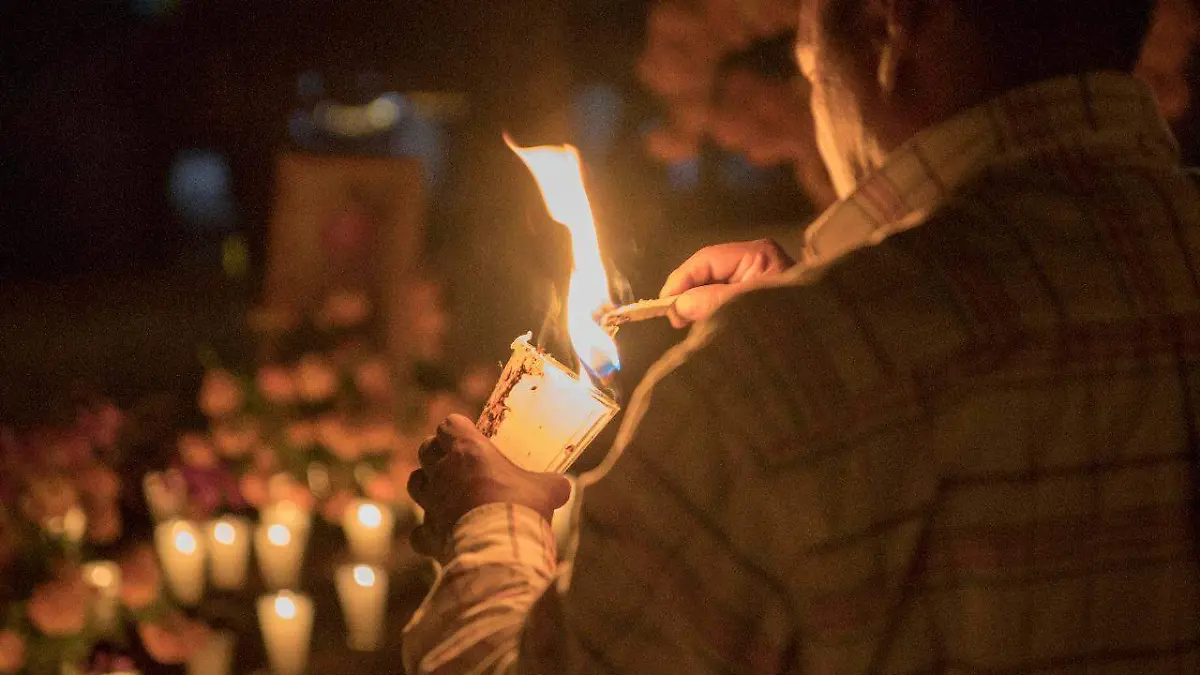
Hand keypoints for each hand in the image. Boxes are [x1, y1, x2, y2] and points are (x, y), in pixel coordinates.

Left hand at [406, 414, 570, 557]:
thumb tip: (562, 487)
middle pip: (425, 449)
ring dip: (425, 484)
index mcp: (468, 451)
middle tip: (454, 461)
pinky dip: (426, 533)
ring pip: (414, 483)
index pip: (449, 425)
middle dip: (436, 452)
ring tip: (441, 491)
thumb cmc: (522, 509)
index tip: (468, 435)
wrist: (501, 549)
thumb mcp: (547, 489)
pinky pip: (418, 531)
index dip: (457, 429)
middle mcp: (443, 472)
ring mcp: (432, 504)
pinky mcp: (428, 535)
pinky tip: (440, 536)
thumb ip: (550, 483)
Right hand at [659, 239, 795, 326]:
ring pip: (718, 287)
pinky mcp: (763, 300)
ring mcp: (762, 280)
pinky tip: (706, 327)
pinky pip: (729, 301)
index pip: (707, 259)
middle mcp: (760, 261)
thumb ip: (708, 303)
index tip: (664, 304)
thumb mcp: (742, 310)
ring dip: (700, 305)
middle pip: (711, 271)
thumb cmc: (787, 326)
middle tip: (675, 320)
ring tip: (687, 325)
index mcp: (758, 254)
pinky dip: (714, 313)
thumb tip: (677, 305)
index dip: (681, 280)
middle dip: (689, 293)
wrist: (827, 355)